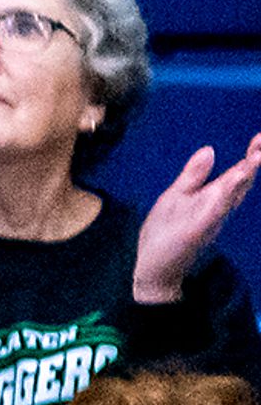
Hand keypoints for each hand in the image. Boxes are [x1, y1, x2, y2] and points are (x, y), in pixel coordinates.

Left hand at [135, 134, 260, 305]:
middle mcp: (217, 207)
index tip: (260, 137)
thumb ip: (194, 175)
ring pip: (231, 196)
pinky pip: (213, 213)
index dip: (251, 155)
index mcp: (213, 196)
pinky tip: (230, 184)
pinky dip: (223, 199)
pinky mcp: (196, 231)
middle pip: (241, 182)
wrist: (154, 267)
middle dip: (254, 162)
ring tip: (256, 157)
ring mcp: (209, 219)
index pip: (237, 173)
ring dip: (244, 177)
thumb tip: (210, 148)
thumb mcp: (177, 196)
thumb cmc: (165, 231)